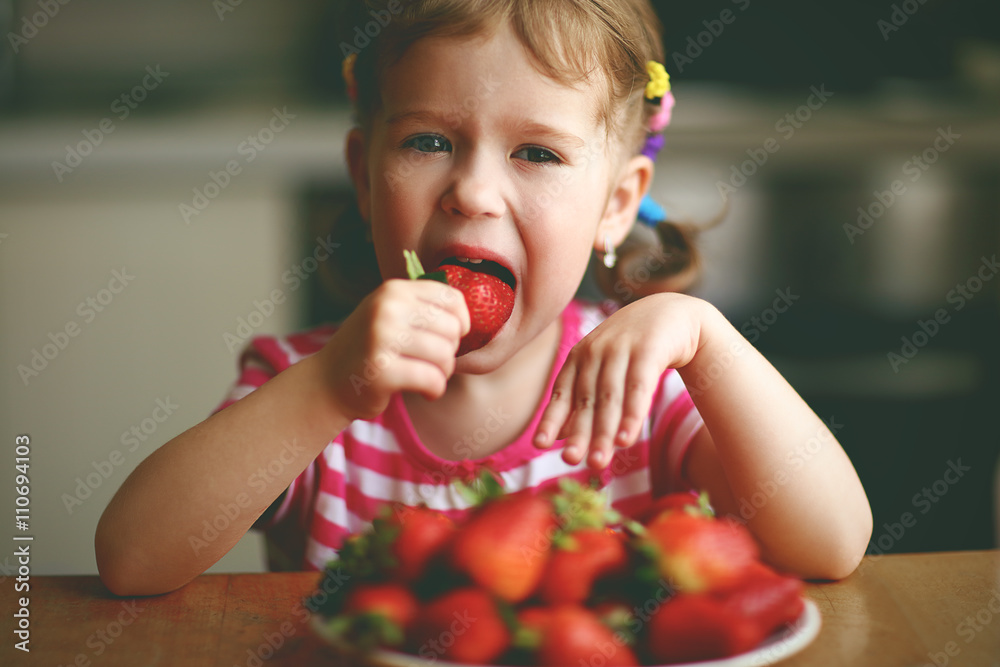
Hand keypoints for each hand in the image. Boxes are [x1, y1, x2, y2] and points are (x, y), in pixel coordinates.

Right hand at [317, 279, 469, 420]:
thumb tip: (467, 313)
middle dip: (450, 351)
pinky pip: (432, 380)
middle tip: (433, 362)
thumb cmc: (369, 348)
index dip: (461, 322)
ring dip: (443, 373)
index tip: (448, 337)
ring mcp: (381, 339)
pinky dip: (435, 390)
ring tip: (428, 376)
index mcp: (393, 290)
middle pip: (452, 329)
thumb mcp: (389, 313)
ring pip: (445, 356)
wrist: (326, 382)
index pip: (452, 298)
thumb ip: (422, 306)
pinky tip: (425, 391)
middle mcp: (387, 309)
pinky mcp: (381, 371)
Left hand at [533, 293, 707, 469]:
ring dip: (603, 431)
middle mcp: (595, 351)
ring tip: (597, 462)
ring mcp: (621, 348)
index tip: (539, 446)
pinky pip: (639, 387)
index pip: (562, 393)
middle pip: (586, 399)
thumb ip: (583, 399)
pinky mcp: (649, 348)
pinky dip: (632, 414)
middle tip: (571, 462)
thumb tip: (559, 436)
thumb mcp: (603, 370)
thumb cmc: (632, 349)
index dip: (551, 419)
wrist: (673, 314)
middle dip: (578, 433)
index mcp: (579, 357)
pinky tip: (627, 439)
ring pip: (610, 397)